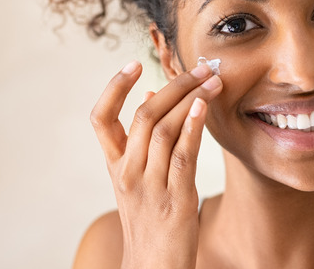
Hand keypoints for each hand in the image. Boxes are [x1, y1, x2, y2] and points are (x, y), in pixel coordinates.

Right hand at [90, 60, 221, 268]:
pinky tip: (203, 107)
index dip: (114, 88)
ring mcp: (150, 187)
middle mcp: (128, 173)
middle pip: (144, 116)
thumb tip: (150, 97)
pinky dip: (192, 127)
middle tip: (200, 67)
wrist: (153, 268)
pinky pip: (183, 156)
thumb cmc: (149, 220)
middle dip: (174, 85)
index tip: (132, 64)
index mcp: (116, 166)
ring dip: (191, 99)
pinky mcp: (176, 200)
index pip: (101, 119)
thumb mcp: (136, 180)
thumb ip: (141, 141)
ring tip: (213, 81)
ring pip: (165, 130)